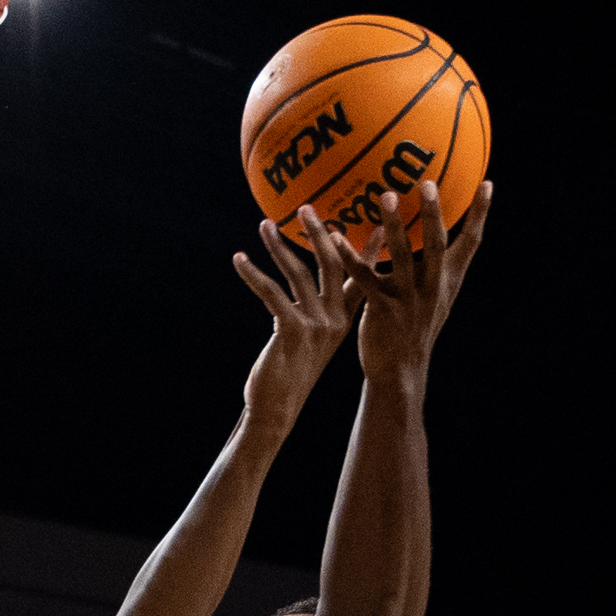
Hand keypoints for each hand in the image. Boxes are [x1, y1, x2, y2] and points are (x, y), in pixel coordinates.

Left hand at [232, 204, 369, 433]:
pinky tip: (239, 259)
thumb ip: (317, 315)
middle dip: (319, 233)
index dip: (366, 250)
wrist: (277, 408)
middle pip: (332, 265)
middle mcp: (334, 319)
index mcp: (343, 320)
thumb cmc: (289, 374)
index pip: (361, 278)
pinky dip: (253, 274)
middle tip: (306, 207)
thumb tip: (311, 295)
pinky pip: (271, 293)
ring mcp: (316, 325)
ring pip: (298, 275)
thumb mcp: (311, 341)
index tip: (376, 221)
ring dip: (279, 247)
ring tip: (265, 225)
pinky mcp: (292, 331)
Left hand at [335, 179, 493, 388]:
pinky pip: (365, 278)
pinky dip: (350, 256)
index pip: (471, 243)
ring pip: (403, 256)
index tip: (487, 183)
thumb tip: (430, 236)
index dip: (480, 214)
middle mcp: (433, 288)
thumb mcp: (431, 299)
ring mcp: (409, 300)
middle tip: (428, 182)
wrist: (399, 371)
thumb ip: (431, 269)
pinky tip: (334, 237)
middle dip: (434, 213)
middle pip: (438, 244)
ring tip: (385, 196)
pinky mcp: (383, 311)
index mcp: (448, 282)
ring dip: (394, 224)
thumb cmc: (411, 329)